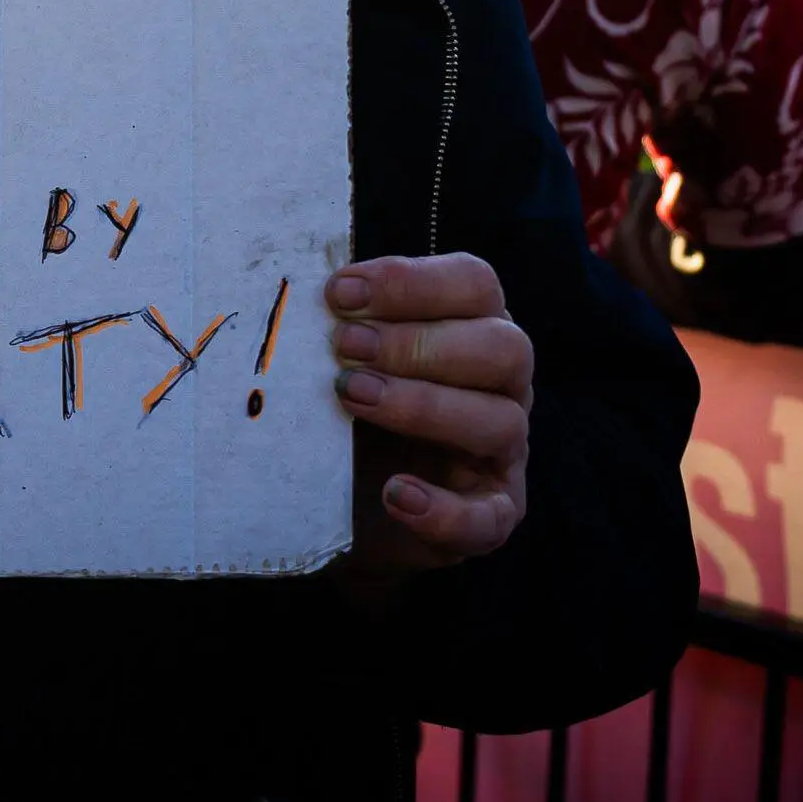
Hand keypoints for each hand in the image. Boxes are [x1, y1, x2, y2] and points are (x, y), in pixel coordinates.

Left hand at [328, 253, 531, 568]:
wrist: (339, 502)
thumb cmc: (346, 409)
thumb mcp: (341, 362)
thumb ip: (338, 329)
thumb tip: (298, 296)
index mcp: (475, 326)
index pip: (475, 284)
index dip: (411, 283)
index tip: (338, 294)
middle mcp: (503, 384)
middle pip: (503, 348)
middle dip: (418, 343)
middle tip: (345, 347)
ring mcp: (504, 451)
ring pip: (501, 421)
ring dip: (424, 407)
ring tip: (353, 399)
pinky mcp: (492, 515)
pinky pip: (488, 518)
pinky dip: (443, 508)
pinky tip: (394, 494)